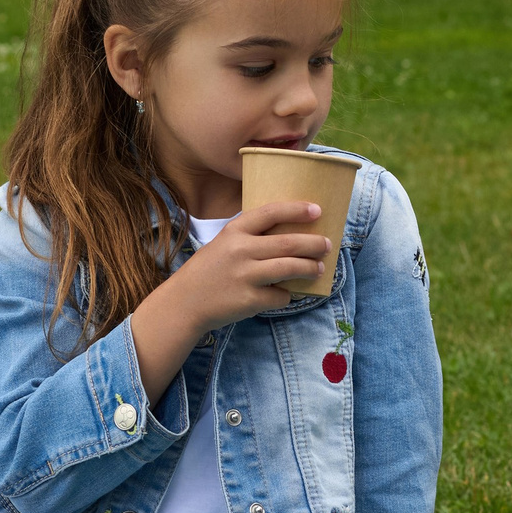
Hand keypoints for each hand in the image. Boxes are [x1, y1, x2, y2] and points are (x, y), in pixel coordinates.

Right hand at [131, 201, 333, 397]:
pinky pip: (280, 296)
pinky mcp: (250, 300)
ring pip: (290, 268)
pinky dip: (287, 296)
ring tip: (318, 268)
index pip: (271, 212)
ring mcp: (246, 276)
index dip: (297, 210)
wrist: (184, 302)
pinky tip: (285, 294)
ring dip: (310, 268)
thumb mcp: (223, 243)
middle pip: (289, 243)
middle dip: (314, 243)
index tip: (317, 210)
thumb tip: (291, 233)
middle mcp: (241, 250)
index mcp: (234, 231)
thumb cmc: (208, 270)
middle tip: (327, 245)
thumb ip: (250, 236)